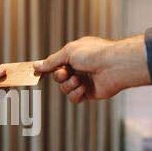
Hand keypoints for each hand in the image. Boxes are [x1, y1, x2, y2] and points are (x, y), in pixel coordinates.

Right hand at [34, 35, 151, 103]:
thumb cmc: (95, 54)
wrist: (114, 66)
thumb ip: (51, 61)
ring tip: (78, 80)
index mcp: (74, 55)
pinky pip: (74, 98)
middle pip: (58, 77)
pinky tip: (83, 88)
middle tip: (65, 73)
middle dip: (60, 76)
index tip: (38, 73)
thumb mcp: (68, 52)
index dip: (47, 68)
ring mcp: (83, 80)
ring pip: (64, 88)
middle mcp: (78, 68)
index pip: (56, 63)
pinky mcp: (88, 93)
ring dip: (69, 85)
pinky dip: (75, 94)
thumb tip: (37, 65)